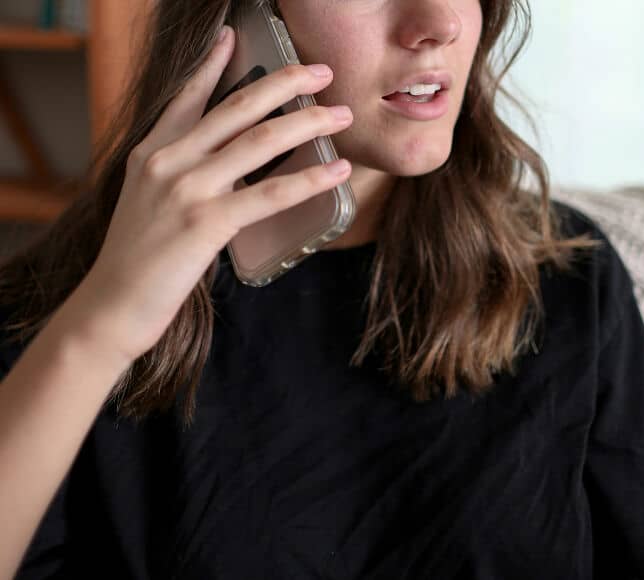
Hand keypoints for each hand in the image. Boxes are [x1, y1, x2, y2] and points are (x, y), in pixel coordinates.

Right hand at [70, 26, 352, 364]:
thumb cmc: (134, 261)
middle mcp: (168, 160)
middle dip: (284, 82)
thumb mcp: (147, 203)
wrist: (110, 306)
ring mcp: (186, 189)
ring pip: (260, 141)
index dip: (213, 63)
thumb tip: (223, 170)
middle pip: (237, 108)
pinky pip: (271, 194)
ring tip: (341, 115)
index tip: (235, 35)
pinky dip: (310, 179)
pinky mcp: (206, 223)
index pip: (188, 97)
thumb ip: (178, 177)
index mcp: (151, 153)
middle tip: (321, 71)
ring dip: (308, 123)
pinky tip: (337, 170)